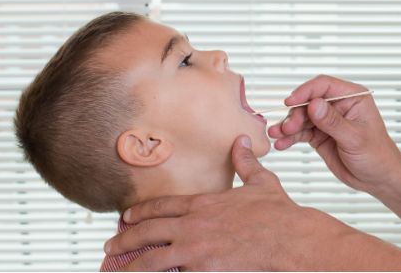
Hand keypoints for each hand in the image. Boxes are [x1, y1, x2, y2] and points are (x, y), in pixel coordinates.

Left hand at [103, 136, 341, 270]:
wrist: (291, 238)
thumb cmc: (278, 212)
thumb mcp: (261, 182)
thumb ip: (246, 162)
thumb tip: (241, 140)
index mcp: (204, 203)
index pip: (162, 206)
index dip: (141, 212)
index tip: (126, 217)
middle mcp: (194, 225)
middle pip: (148, 231)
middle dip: (125, 238)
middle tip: (109, 244)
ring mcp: (197, 249)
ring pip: (153, 258)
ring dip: (131, 264)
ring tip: (116, 268)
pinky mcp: (205, 269)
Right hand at [268, 75, 400, 196]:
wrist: (378, 178)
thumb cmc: (376, 155)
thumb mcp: (355, 138)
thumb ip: (333, 122)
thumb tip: (314, 105)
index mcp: (352, 97)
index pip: (324, 86)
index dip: (305, 91)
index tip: (291, 101)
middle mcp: (338, 105)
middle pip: (308, 101)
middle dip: (295, 114)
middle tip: (287, 128)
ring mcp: (327, 120)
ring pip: (301, 117)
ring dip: (288, 126)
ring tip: (277, 135)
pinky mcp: (320, 134)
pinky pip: (301, 132)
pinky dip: (290, 138)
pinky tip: (281, 144)